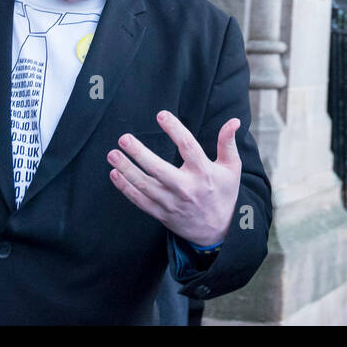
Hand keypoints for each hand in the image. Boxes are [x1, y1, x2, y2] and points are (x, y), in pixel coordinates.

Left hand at [107, 111, 241, 247]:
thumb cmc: (223, 194)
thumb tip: (234, 121)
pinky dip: (125, 188)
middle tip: (124, 138)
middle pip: (159, 169)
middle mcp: (186, 188)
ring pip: (144, 185)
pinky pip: (139, 201)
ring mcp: (172, 202)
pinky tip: (115, 174)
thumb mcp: (231, 168)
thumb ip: (228, 143)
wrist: (218, 231)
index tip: (161, 115)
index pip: (188, 146)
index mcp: (204, 172)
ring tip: (112, 154)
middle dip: (139, 153)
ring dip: (126, 169)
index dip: (175, 129)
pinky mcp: (161, 214)